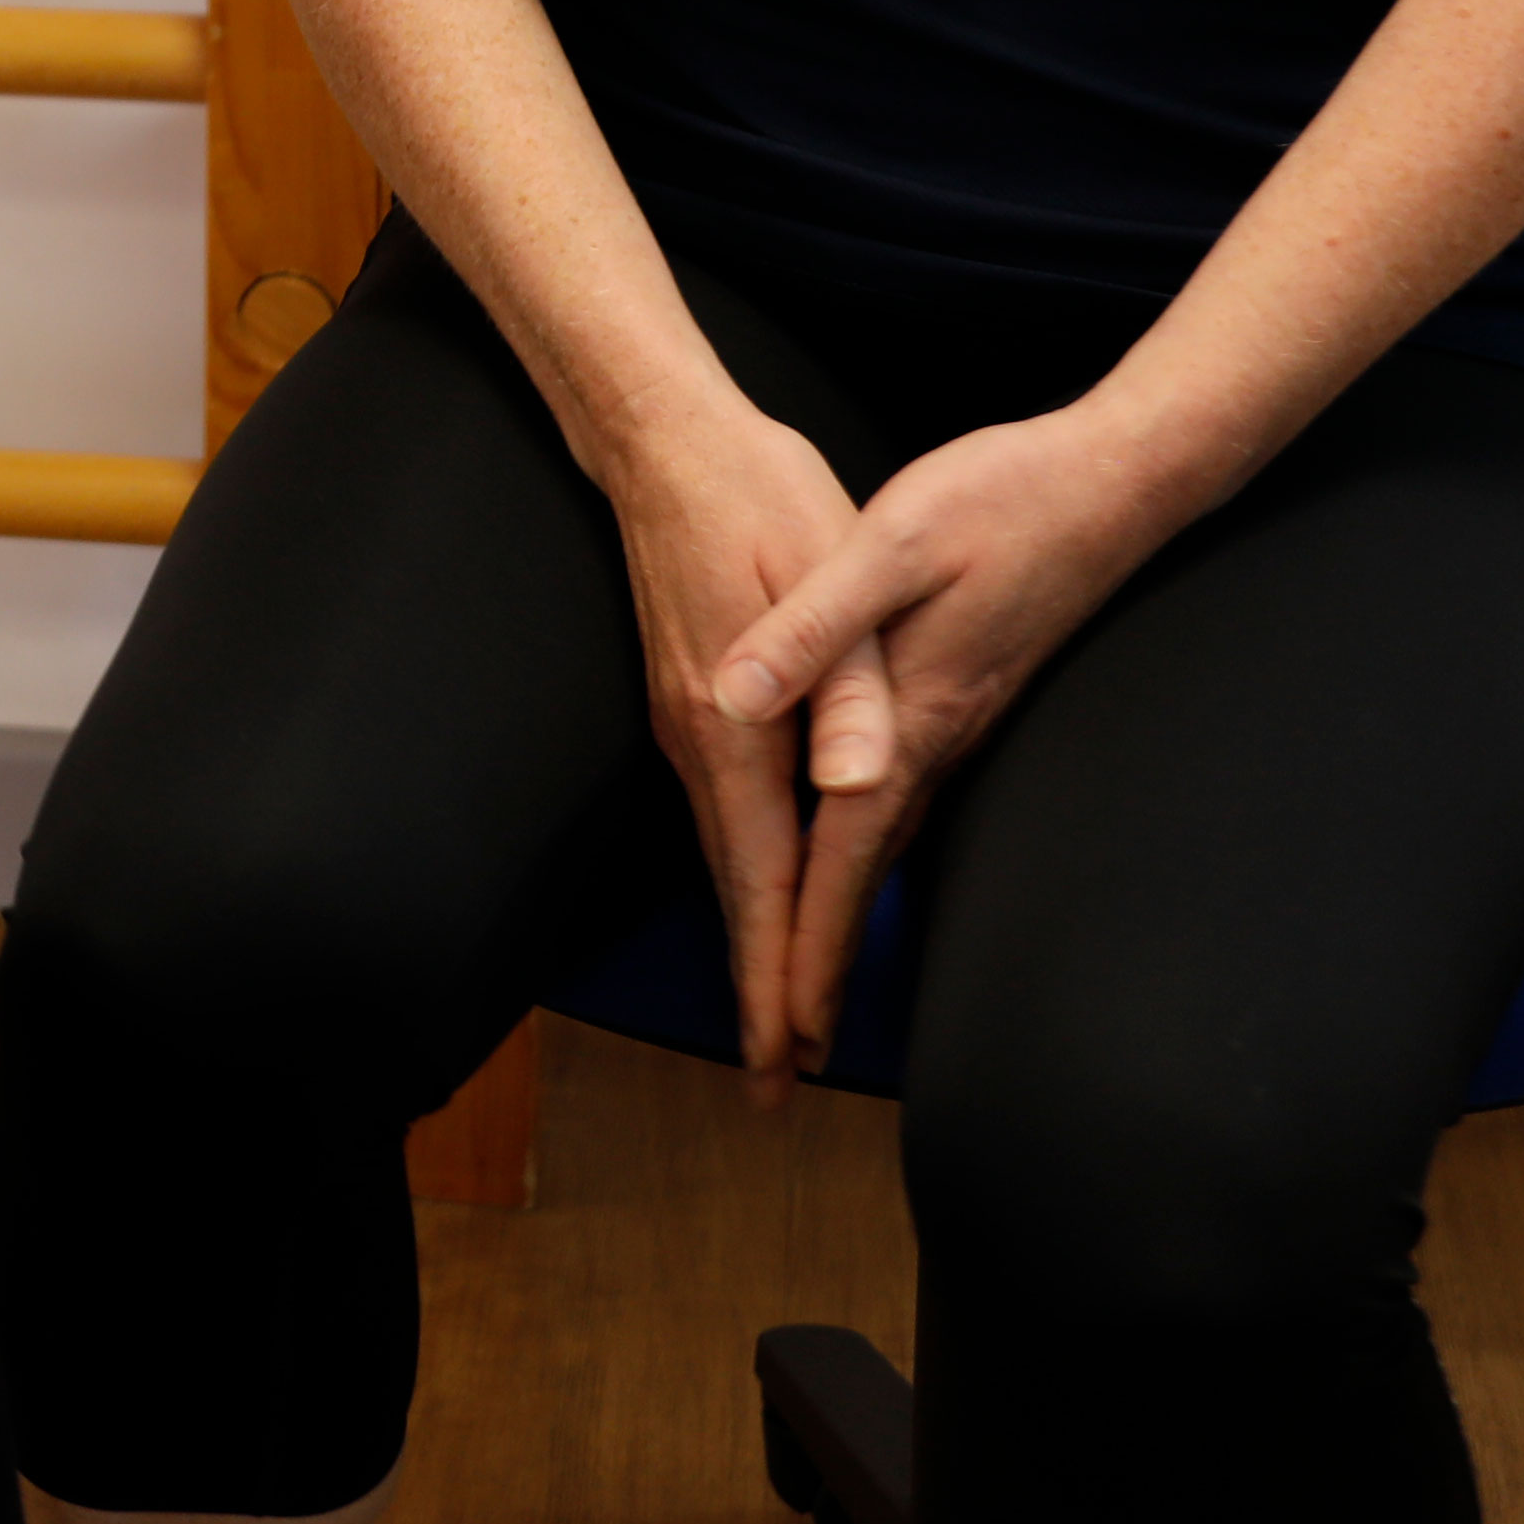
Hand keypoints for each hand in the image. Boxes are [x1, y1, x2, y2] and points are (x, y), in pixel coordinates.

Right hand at [597, 398, 882, 1091]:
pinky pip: (721, 815)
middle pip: (736, 889)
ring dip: (751, 937)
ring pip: (725, 856)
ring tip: (775, 1013)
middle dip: (757, 989)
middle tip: (777, 1082)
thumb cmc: (760, 496)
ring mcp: (687, 722)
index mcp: (738, 724)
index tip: (786, 1057)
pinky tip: (763, 892)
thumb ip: (844, 683)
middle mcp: (700, 739)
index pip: (765, 879)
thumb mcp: (830, 570)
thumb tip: (858, 784)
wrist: (665, 441)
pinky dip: (744, 876)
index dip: (779, 973)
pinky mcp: (690, 700)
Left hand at [701, 401, 1197, 1082]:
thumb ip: (818, 626)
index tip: (780, 1038)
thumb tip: (745, 699)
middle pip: (862, 879)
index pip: (838, 858)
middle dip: (820, 973)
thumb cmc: (1003, 500)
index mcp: (907, 715)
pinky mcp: (964, 699)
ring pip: (885, 849)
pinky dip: (868, 858)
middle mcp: (934, 740)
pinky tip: (853, 862)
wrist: (1115, 481)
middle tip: (783, 1065)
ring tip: (807, 995)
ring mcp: (956, 725)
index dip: (803, 950)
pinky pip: (903, 807)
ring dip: (845, 923)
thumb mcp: (891, 541)